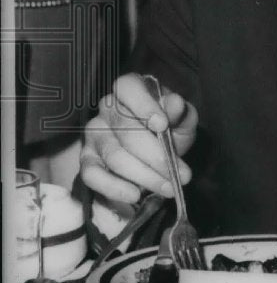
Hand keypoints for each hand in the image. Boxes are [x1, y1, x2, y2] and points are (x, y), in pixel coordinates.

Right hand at [80, 73, 198, 202]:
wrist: (155, 155)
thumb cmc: (168, 131)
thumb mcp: (182, 121)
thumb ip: (180, 112)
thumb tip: (175, 103)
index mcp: (130, 90)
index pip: (128, 87)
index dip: (144, 105)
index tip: (163, 125)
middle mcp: (107, 108)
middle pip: (126, 130)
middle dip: (155, 155)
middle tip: (179, 174)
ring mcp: (94, 134)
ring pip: (114, 155)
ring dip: (144, 175)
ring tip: (168, 187)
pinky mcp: (87, 160)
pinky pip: (92, 175)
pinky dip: (114, 188)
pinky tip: (135, 195)